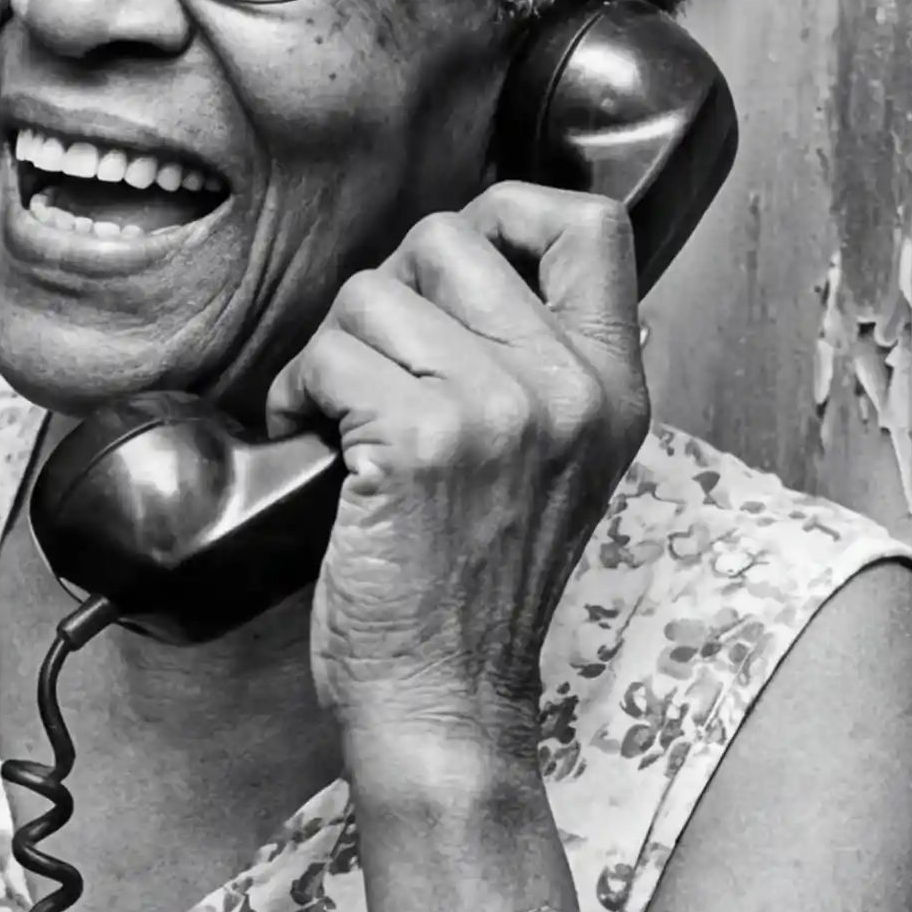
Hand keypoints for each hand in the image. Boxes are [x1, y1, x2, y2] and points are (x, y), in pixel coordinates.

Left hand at [263, 181, 646, 784]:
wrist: (448, 701)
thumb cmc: (477, 589)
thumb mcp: (560, 466)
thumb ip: (548, 367)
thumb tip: (490, 258)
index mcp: (614, 387)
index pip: (588, 222)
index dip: (505, 210)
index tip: (450, 267)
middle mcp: (570, 390)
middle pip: (450, 238)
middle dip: (387, 292)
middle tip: (375, 368)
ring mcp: (499, 412)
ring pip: (373, 292)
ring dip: (333, 351)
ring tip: (343, 419)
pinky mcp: (419, 441)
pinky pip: (328, 355)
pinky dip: (297, 393)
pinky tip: (314, 442)